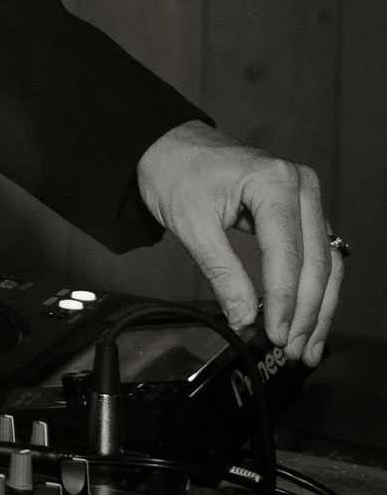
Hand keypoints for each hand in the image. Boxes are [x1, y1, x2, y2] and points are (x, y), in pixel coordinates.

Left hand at [135, 121, 343, 360]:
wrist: (169, 145)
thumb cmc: (177, 173)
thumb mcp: (191, 223)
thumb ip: (222, 272)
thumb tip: (244, 318)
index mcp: (274, 182)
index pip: (289, 253)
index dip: (285, 300)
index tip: (276, 334)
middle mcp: (300, 186)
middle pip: (318, 261)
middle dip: (307, 311)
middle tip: (293, 349)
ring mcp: (305, 198)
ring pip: (326, 262)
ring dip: (318, 308)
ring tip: (306, 347)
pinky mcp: (300, 211)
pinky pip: (317, 255)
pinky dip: (314, 291)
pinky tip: (307, 322)